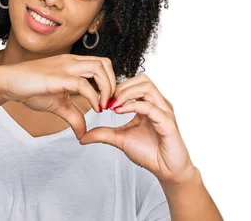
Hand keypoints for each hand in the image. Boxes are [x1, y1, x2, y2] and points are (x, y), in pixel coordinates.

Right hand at [0, 54, 116, 138]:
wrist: (6, 82)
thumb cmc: (30, 89)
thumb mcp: (58, 104)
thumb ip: (74, 116)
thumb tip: (83, 133)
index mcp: (73, 64)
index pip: (102, 65)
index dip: (111, 82)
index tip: (109, 102)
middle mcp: (72, 61)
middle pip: (105, 63)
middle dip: (114, 84)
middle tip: (111, 103)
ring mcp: (65, 67)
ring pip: (99, 68)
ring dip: (108, 88)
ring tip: (104, 106)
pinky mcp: (57, 77)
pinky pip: (83, 83)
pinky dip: (93, 96)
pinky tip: (94, 109)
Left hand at [79, 74, 195, 184]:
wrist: (167, 171)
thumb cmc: (149, 152)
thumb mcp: (120, 139)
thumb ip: (103, 134)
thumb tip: (82, 136)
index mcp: (149, 104)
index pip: (135, 83)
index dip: (117, 87)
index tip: (103, 99)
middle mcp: (158, 104)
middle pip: (142, 79)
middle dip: (122, 86)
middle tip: (107, 100)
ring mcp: (164, 112)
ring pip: (147, 88)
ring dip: (127, 93)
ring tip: (113, 105)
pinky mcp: (168, 123)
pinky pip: (151, 107)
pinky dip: (133, 106)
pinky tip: (119, 112)